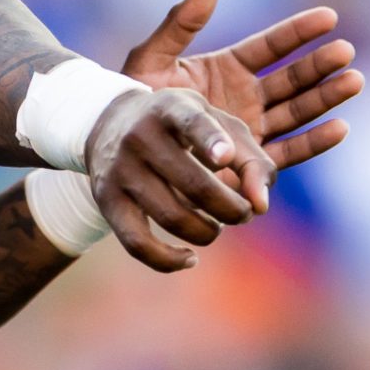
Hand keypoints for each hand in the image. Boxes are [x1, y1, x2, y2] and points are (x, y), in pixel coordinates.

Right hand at [84, 87, 275, 272]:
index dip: (210, 141)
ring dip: (207, 232)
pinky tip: (190, 258)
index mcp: (172, 108)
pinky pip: (138, 244)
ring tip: (217, 225)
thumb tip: (261, 206)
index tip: (227, 157)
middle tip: (244, 213)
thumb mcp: (218, 125)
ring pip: (172, 217)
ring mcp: (121, 170)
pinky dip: (168, 261)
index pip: (191, 123)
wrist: (109, 123)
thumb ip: (251, 160)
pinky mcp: (107, 201)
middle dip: (232, 209)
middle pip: (194, 185)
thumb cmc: (181, 127)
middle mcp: (141, 136)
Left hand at [122, 0, 361, 170]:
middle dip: (320, 66)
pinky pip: (288, 152)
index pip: (271, 46)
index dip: (299, 32)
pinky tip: (340, 127)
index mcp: (227, 68)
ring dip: (326, 98)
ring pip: (297, 112)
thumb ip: (179, 24)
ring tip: (354, 81)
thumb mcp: (152, 59)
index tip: (328, 17)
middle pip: (291, 78)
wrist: (125, 152)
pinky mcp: (250, 163)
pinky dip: (314, 142)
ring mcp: (251, 130)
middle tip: (346, 51)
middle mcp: (245, 98)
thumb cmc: (133, 103)